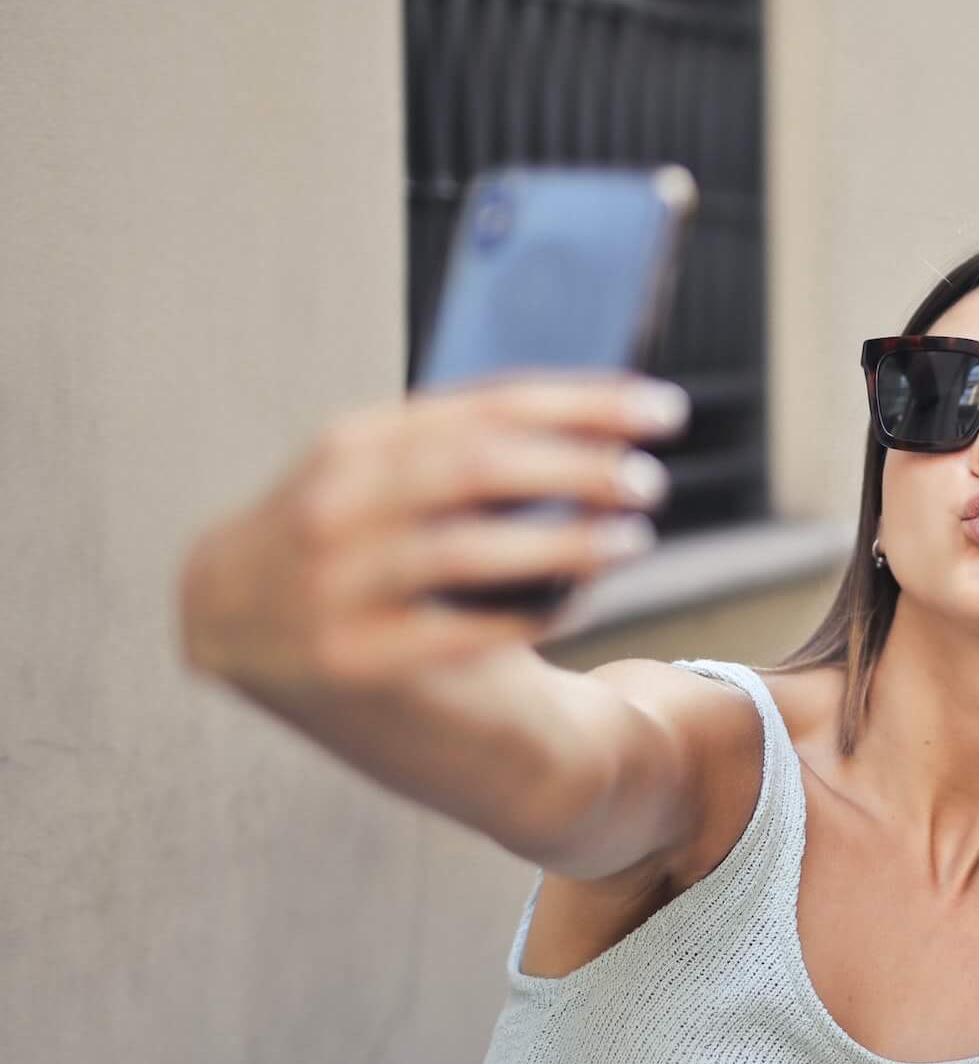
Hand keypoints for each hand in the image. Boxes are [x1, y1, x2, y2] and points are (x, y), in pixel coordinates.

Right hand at [178, 372, 689, 689]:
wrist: (232, 630)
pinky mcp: (351, 660)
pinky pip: (465, 633)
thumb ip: (464, 450)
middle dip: (582, 469)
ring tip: (633, 538)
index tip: (663, 409)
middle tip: (648, 480)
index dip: (587, 403)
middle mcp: (334, 505)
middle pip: (483, 467)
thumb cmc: (343, 544)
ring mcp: (333, 585)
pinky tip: (577, 600)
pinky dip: (533, 612)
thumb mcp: (380, 478)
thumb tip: (600, 427)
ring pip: (473, 549)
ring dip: (569, 542)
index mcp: (354, 443)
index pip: (489, 406)